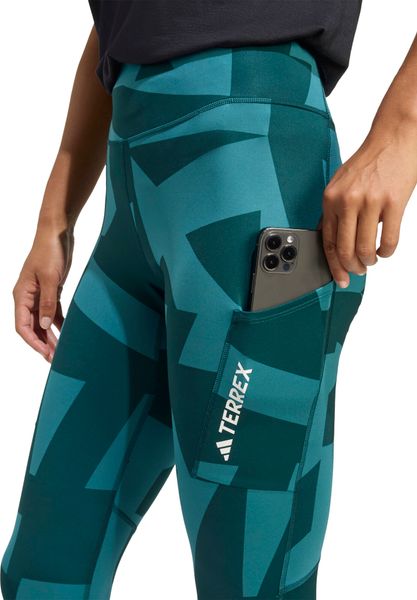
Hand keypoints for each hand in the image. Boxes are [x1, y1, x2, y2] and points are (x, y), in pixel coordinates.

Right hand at [12, 224, 73, 361]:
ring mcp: (39, 294)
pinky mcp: (51, 290)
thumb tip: (44, 325)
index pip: (22, 325)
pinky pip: (52, 312)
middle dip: (42, 343)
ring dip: (50, 335)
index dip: (33, 342)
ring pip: (42, 321)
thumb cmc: (50, 251)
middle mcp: (27, 297)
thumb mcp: (50, 278)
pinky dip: (58, 323)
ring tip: (60, 350)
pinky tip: (66, 333)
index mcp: (21, 295)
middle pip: (32, 327)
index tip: (45, 353)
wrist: (57, 233)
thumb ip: (47, 302)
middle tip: (54, 358)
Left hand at [319, 117, 416, 287]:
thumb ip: (335, 210)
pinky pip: (389, 239)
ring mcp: (371, 201)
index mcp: (331, 198)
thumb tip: (334, 241)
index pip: (327, 241)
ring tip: (372, 260)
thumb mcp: (341, 183)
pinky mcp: (394, 202)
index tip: (339, 278)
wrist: (394, 137)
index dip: (334, 265)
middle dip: (352, 267)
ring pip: (366, 248)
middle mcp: (348, 200)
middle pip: (345, 249)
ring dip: (369, 261)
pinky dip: (387, 251)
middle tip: (358, 271)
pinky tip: (385, 250)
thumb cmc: (369, 161)